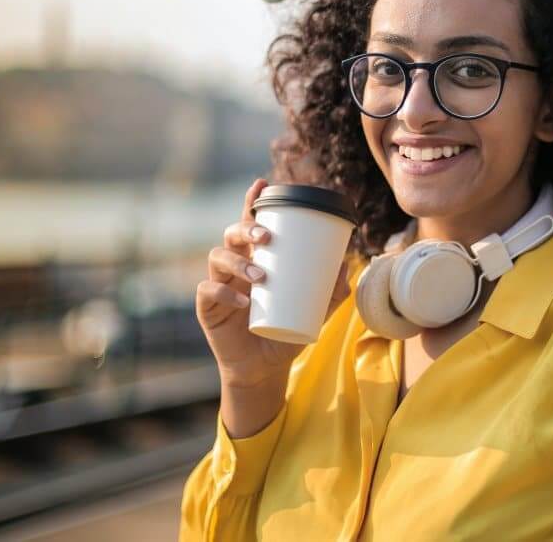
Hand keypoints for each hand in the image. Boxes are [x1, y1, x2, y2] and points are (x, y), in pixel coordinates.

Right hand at [196, 178, 352, 388]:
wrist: (264, 368)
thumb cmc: (286, 331)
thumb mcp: (314, 312)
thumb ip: (331, 291)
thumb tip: (345, 266)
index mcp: (256, 257)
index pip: (250, 223)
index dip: (252, 201)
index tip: (262, 184)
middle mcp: (235, 265)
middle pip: (232, 233)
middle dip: (245, 227)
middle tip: (266, 236)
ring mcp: (219, 284)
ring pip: (218, 256)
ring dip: (239, 261)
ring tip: (261, 276)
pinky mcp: (207, 307)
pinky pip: (208, 291)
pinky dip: (225, 292)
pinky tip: (243, 300)